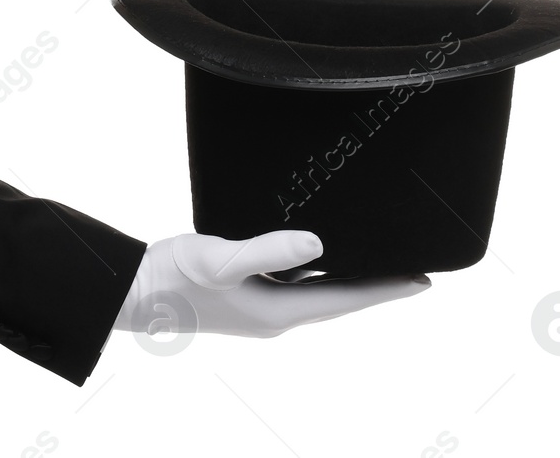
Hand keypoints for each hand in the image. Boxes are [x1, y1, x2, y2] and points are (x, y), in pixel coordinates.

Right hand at [112, 230, 428, 336]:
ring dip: (347, 278)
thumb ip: (268, 251)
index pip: (346, 299)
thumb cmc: (174, 278)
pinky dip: (316, 270)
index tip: (423, 281)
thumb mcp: (221, 259)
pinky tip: (317, 253)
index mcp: (279, 312)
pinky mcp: (246, 297)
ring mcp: (261, 309)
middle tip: (409, 267)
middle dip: (374, 284)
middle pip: (339, 298)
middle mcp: (277, 316)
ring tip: (374, 258)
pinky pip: (295, 284)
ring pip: (318, 292)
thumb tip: (318, 245)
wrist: (136, 292)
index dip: (386, 289)